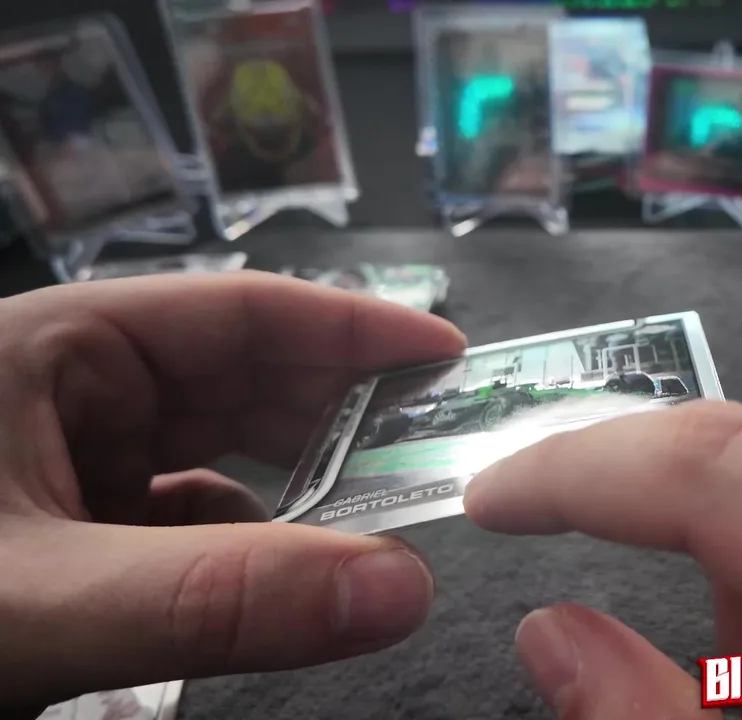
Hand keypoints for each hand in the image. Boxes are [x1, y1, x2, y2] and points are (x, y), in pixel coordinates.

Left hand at [0, 273, 465, 713]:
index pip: (237, 312)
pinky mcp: (69, 536)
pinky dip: (245, 548)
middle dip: (341, 420)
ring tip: (377, 525)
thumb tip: (406, 588)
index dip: (353, 329)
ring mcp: (66, 465)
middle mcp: (68, 392)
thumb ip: (217, 595)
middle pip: (241, 383)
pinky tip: (278, 580)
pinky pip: (184, 525)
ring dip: (299, 491)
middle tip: (441, 458)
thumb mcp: (48, 599)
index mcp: (55, 350)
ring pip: (218, 457)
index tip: (452, 362)